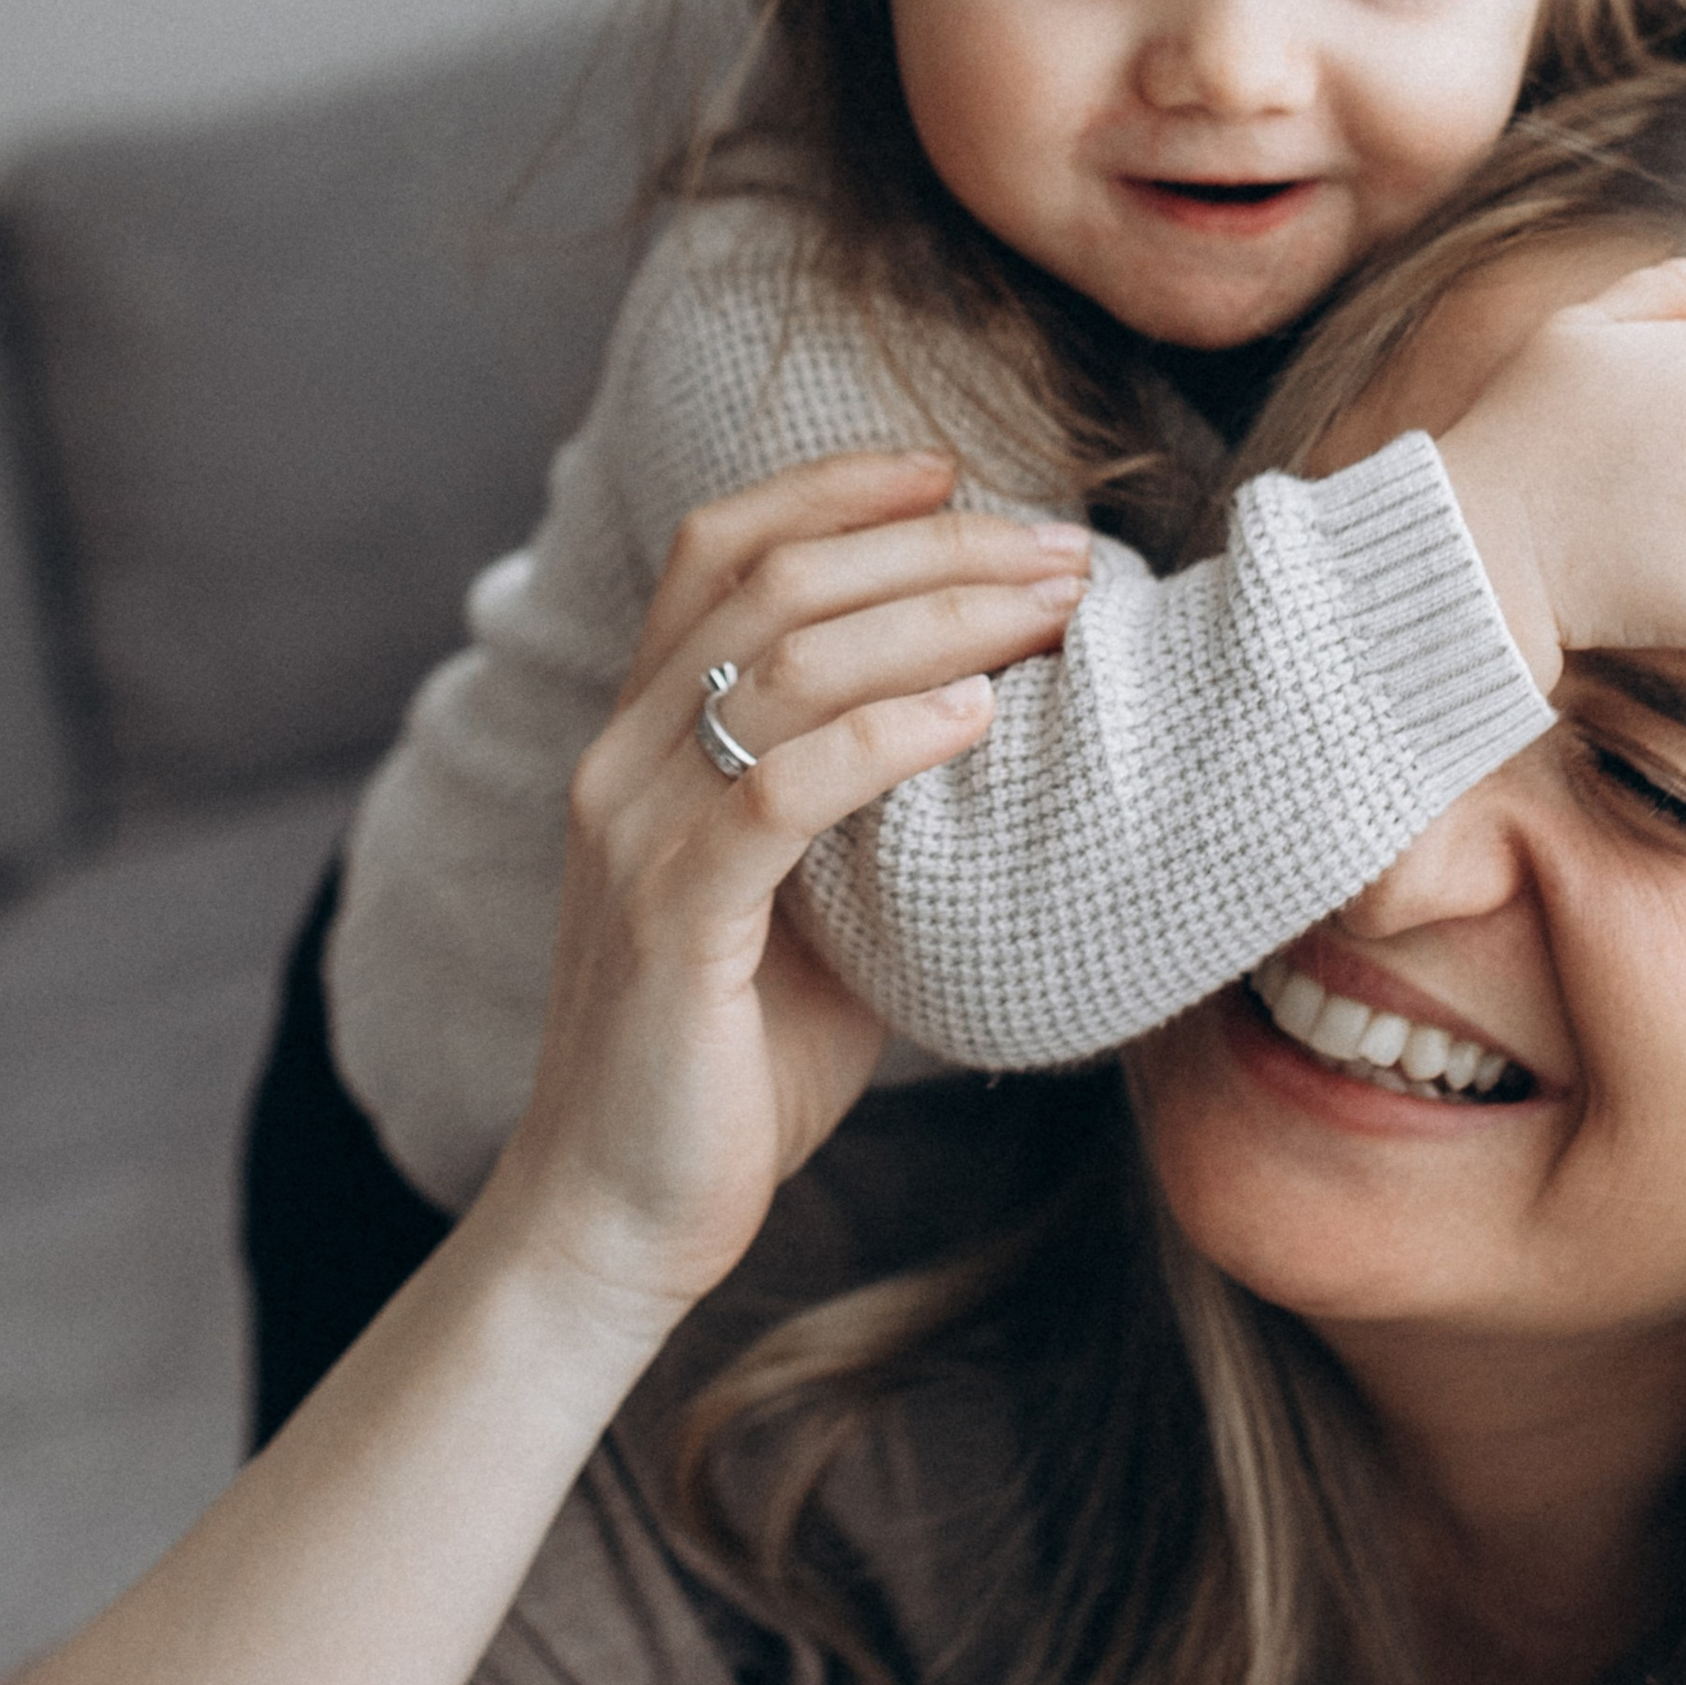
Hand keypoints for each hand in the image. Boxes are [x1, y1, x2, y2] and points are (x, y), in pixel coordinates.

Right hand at [479, 448, 1090, 1339]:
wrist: (621, 1215)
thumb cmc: (731, 1062)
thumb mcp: (811, 905)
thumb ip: (867, 811)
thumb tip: (1004, 730)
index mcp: (645, 737)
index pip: (720, 545)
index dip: (836, 486)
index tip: (959, 469)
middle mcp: (623, 759)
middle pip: (772, 580)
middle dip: (932, 544)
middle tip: (1064, 551)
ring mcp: (636, 834)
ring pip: (783, 662)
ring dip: (938, 619)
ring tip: (1052, 614)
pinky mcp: (670, 921)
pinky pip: (780, 790)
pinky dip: (887, 737)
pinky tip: (978, 720)